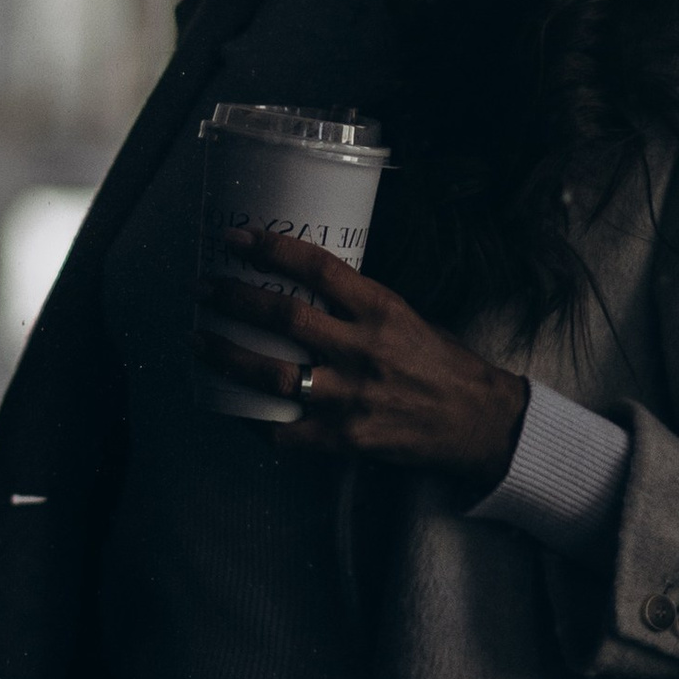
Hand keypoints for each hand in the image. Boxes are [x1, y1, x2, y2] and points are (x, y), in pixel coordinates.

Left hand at [197, 224, 526, 492]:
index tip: (237, 239)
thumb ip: (357, 306)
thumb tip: (302, 287)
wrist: (479, 423)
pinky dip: (253, 420)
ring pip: (273, 376)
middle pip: (285, 319)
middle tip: (204, 287)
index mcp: (381, 311)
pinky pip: (284, 433)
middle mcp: (364, 351)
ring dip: (228, 357)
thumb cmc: (443, 364)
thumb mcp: (407, 316)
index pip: (318, 269)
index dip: (272, 250)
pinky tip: (232, 407)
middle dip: (235, 299)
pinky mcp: (345, 439)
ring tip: (199, 341)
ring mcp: (352, 398)